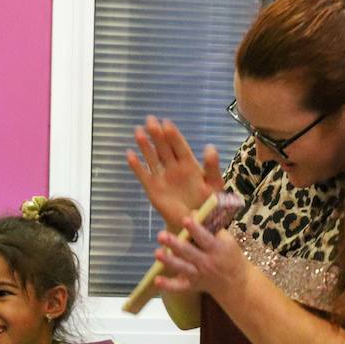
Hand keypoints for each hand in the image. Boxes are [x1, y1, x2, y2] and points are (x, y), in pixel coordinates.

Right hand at [126, 116, 222, 233]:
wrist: (193, 223)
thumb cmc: (207, 204)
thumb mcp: (214, 186)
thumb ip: (212, 168)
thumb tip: (210, 147)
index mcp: (190, 165)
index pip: (180, 147)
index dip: (173, 135)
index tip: (166, 123)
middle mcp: (174, 168)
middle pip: (164, 148)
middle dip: (157, 134)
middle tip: (150, 120)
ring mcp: (162, 177)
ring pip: (152, 158)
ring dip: (145, 145)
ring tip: (138, 132)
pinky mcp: (153, 189)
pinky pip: (143, 175)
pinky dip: (136, 166)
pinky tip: (130, 155)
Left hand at [153, 215, 249, 303]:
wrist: (235, 281)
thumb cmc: (228, 254)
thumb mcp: (226, 240)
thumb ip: (210, 227)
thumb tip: (193, 213)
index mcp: (217, 248)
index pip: (205, 238)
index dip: (195, 229)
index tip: (186, 219)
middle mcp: (207, 262)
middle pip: (189, 252)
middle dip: (175, 244)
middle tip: (161, 235)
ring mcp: (199, 274)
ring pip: (182, 267)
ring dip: (169, 261)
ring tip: (157, 253)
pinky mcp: (192, 284)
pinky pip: (179, 286)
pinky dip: (168, 285)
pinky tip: (157, 280)